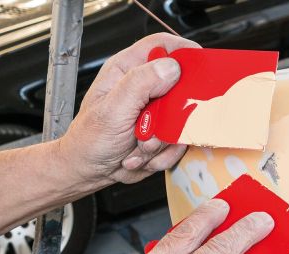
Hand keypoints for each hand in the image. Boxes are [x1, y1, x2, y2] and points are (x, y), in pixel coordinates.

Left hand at [58, 33, 199, 186]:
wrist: (90, 171)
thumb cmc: (89, 139)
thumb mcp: (113, 110)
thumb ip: (140, 84)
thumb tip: (170, 67)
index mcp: (127, 70)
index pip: (161, 47)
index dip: (183, 52)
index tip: (199, 66)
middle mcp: (144, 88)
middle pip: (181, 86)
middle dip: (174, 114)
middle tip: (158, 126)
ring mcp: (156, 112)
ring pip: (182, 120)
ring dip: (165, 140)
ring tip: (140, 146)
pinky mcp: (164, 132)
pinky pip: (179, 142)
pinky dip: (164, 154)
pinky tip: (141, 155)